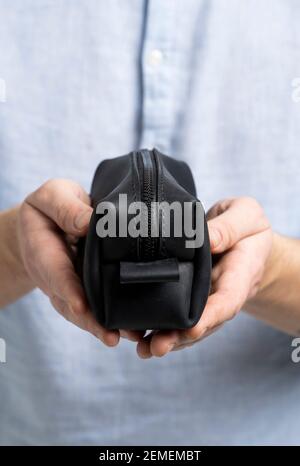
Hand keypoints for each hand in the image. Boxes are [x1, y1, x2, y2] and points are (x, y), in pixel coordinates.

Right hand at [17, 179, 139, 345]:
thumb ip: (66, 207)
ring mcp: (69, 287)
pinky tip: (134, 330)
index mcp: (43, 251)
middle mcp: (55, 276)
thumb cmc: (51, 207)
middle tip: (112, 336)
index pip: (55, 272)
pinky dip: (111, 320)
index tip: (80, 305)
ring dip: (104, 327)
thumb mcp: (52, 196)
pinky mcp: (84, 289)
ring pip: (83, 312)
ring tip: (130, 337)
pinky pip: (95, 307)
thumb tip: (89, 222)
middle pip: (70, 303)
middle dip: (91, 321)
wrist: (46, 224)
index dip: (67, 289)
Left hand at [136, 197, 272, 357]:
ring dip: (167, 339)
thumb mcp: (246, 216)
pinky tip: (139, 337)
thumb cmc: (247, 228)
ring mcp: (206, 301)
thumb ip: (229, 228)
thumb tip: (207, 240)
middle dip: (180, 337)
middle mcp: (222, 295)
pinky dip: (159, 329)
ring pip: (188, 326)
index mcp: (240, 275)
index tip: (192, 328)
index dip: (211, 316)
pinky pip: (178, 317)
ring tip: (143, 349)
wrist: (246, 243)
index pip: (228, 300)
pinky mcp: (191, 299)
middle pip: (203, 322)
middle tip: (156, 347)